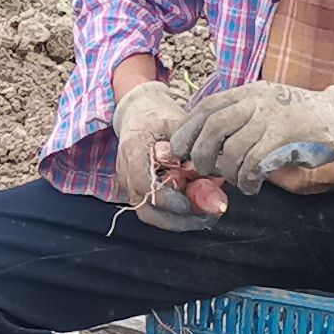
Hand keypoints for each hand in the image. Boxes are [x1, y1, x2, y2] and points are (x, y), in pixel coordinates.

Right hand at [109, 81, 201, 226]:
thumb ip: (186, 142)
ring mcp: (131, 184)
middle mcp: (127, 173)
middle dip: (176, 220)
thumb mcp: (173, 119)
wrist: (138, 112)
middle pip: (146, 209)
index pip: (144, 184)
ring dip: (178, 221)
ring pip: (150, 214)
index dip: (167, 198)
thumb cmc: (157, 114)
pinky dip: (176, 214)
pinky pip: (155, 209)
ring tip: (205, 216)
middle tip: (205, 217)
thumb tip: (206, 165)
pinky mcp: (140, 190)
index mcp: (133, 151)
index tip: (189, 204)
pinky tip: (198, 208)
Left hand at [166, 81, 333, 193]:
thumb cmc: (297, 117)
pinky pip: (254, 163)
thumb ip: (238, 119)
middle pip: (213, 127)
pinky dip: (247, 179)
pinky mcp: (283, 139)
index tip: (178, 148)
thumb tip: (206, 145)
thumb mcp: (264, 106)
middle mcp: (256, 102)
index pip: (207, 107)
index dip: (187, 129)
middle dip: (201, 153)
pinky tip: (251, 186)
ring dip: (227, 171)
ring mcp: (270, 119)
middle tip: (202, 169)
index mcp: (248, 92)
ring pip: (232, 149)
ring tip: (234, 180)